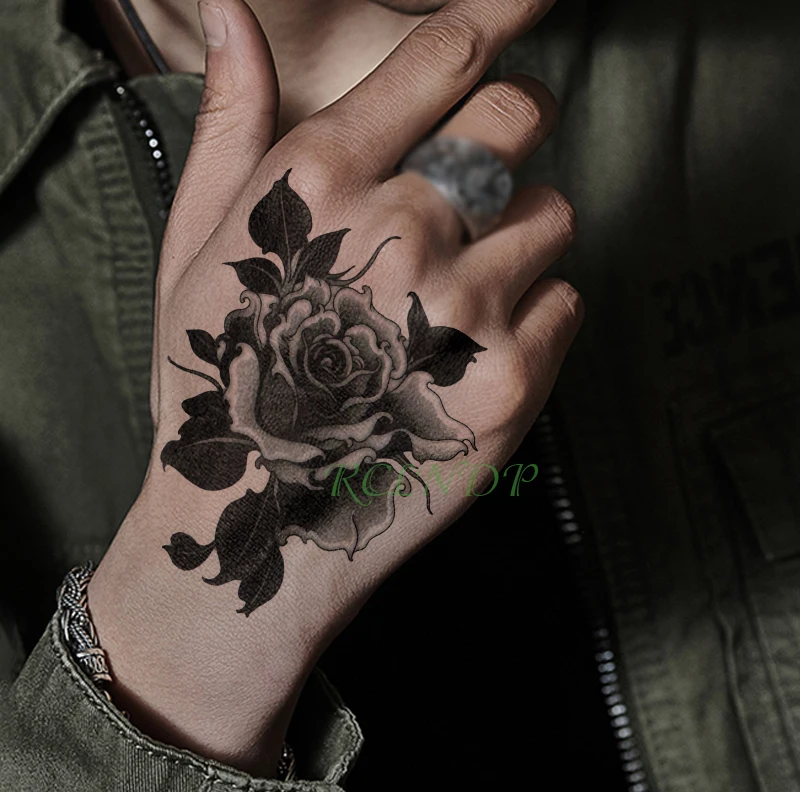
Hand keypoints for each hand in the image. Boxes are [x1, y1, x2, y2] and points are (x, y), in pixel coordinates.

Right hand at [89, 0, 580, 775]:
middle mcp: (402, 234)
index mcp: (321, 185)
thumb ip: (229, 125)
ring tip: (460, 290)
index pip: (446, 57)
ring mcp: (464, 313)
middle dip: (511, 131)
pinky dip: (536, 314)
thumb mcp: (196, 248)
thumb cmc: (223, 379)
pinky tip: (475, 349)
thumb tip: (228, 15)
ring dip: (518, 236)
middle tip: (479, 179)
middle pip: (518, 120)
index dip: (501, 13)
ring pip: (552, 214)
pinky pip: (567, 300)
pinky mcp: (511, 384)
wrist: (259, 519)